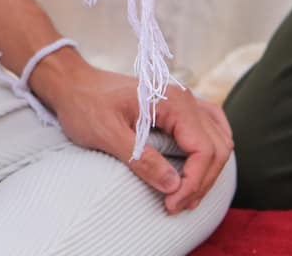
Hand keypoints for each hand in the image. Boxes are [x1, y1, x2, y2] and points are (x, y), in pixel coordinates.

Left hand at [28, 49, 233, 214]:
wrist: (73, 84)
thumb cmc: (85, 105)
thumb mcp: (107, 133)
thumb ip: (140, 158)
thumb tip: (173, 186)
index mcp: (172, 102)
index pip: (203, 149)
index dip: (193, 182)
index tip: (172, 204)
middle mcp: (185, 98)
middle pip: (217, 147)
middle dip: (201, 182)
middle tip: (177, 206)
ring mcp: (184, 101)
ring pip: (218, 139)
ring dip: (209, 170)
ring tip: (187, 196)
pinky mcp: (178, 107)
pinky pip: (210, 127)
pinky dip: (211, 151)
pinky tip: (201, 169)